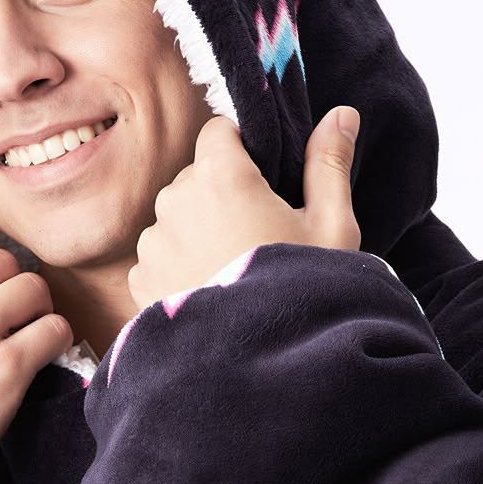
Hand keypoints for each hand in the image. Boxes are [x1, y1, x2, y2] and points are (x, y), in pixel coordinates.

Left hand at [128, 106, 361, 311]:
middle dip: (223, 195)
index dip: (243, 150)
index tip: (265, 180)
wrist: (267, 369)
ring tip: (235, 272)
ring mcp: (152, 244)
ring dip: (198, 233)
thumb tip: (342, 114)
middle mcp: (175, 201)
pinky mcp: (140, 281)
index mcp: (220, 175)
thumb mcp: (331, 226)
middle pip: (197, 177)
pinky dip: (180, 269)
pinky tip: (213, 294)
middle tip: (259, 237)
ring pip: (176, 219)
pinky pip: (160, 258)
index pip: (219, 131)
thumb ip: (329, 163)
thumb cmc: (305, 291)